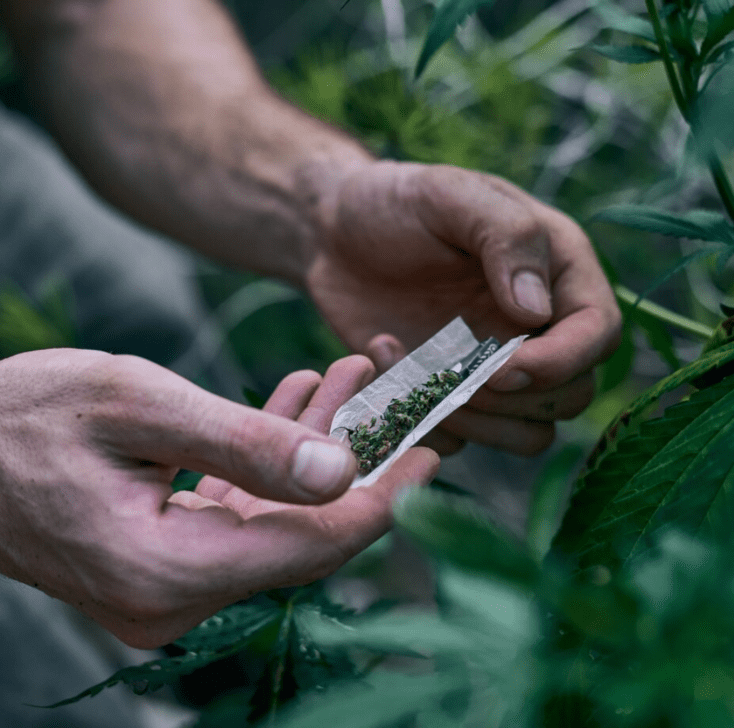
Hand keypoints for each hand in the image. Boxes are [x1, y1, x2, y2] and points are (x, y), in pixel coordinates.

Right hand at [0, 351, 437, 647]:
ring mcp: (171, 587)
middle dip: (355, 458)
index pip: (311, 545)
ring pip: (278, 516)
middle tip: (393, 389)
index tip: (435, 448)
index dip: (384, 497)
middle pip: (303, 533)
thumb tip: (341, 476)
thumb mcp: (138, 404)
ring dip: (314, 448)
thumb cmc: (25, 417)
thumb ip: (242, 444)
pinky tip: (299, 404)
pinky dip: (273, 461)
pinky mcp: (167, 562)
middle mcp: (174, 598)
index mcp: (165, 570)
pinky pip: (242, 511)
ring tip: (349, 376)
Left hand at [307, 161, 621, 454]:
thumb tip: (539, 311)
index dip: (562, 362)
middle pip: (569, 396)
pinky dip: (426, 422)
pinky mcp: (451, 393)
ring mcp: (493, 366)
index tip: (506, 367)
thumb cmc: (394, 204)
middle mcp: (536, 327)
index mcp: (555, 272)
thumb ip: (506, 237)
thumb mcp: (449, 195)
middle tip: (450, 370)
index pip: (597, 334)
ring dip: (473, 420)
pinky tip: (384, 361)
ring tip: (410, 368)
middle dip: (514, 398)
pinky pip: (462, 438)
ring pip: (525, 433)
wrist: (332, 235)